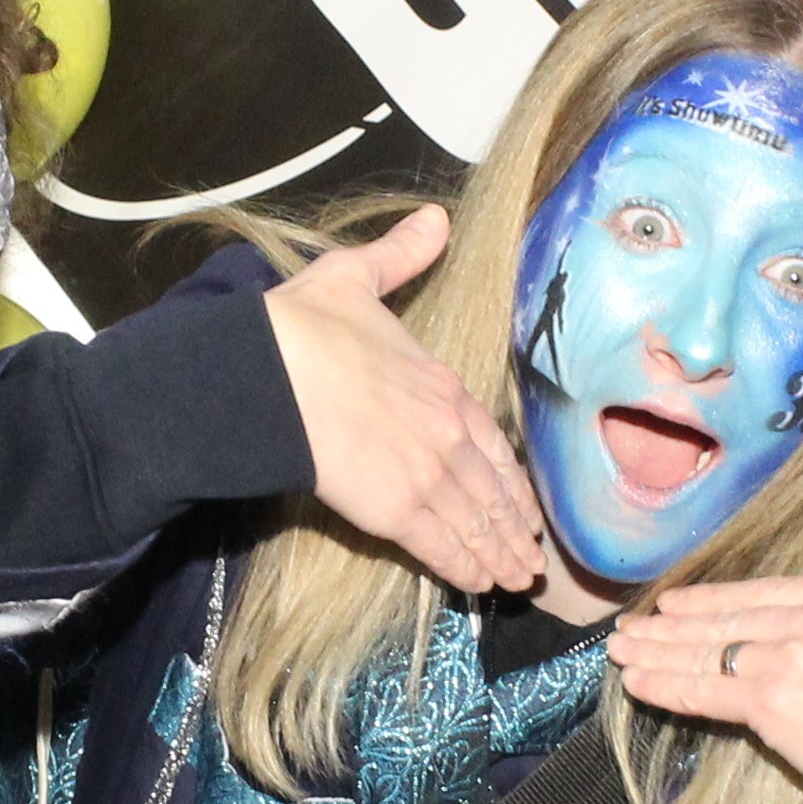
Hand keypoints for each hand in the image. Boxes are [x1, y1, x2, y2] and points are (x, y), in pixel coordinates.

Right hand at [264, 207, 549, 596]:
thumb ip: (402, 256)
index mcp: (443, 386)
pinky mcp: (396, 510)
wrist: (271, 372)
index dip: (511, 481)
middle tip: (530, 561)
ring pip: (476, 525)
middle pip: (492, 492)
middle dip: (513, 530)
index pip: (493, 444)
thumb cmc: (305, 326)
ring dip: (498, 556)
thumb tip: (436, 219)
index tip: (523, 505)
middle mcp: (447, 434)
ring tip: (515, 581)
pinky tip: (478, 585)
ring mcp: (426, 474)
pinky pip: (442, 546)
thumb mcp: (358, 277)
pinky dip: (464, 567)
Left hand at [609, 549, 802, 796]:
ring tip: (619, 649)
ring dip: (659, 651)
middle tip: (635, 626)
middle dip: (678, 625)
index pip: (779, 592)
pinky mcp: (772, 700)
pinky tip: (635, 680)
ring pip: (712, 650)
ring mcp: (793, 656)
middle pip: (735, 618)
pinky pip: (706, 689)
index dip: (728, 599)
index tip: (690, 604)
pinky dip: (666, 684)